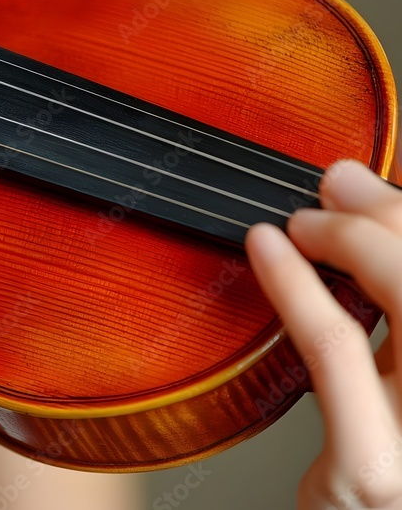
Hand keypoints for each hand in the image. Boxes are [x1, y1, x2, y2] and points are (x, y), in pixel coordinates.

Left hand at [246, 159, 401, 508]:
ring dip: (353, 239)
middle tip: (335, 187)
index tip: (366, 187)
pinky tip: (268, 247)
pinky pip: (337, 351)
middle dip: (390, 217)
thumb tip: (356, 208)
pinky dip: (299, 285)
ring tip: (303, 221)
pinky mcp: (376, 469)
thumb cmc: (382, 466)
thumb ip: (395, 313)